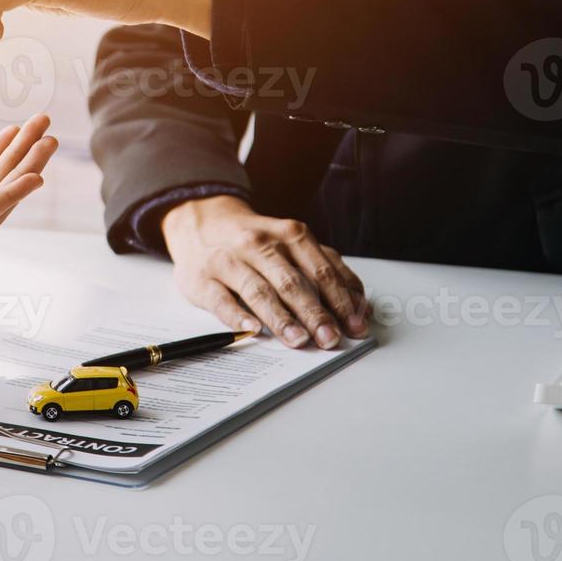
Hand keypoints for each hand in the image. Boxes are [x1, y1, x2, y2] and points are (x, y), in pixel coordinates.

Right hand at [161, 195, 369, 349]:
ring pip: (259, 291)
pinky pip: (221, 300)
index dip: (341, 300)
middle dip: (315, 313)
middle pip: (292, 282)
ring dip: (281, 318)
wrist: (201, 220)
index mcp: (288, 235)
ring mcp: (229, 260)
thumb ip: (325, 267)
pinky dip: (237, 316)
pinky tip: (252, 330)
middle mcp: (260, 244)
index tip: (355, 326)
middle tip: (331, 338)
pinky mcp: (203, 278)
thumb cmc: (256, 239)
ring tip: (299, 340)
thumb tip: (359, 303)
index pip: (321, 270)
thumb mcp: (291, 242)